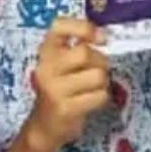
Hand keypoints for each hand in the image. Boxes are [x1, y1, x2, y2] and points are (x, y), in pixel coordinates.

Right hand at [25, 18, 109, 151]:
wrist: (45, 125)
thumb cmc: (60, 89)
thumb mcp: (62, 64)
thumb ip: (78, 47)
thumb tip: (105, 37)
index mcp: (46, 51)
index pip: (59, 26)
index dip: (83, 28)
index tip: (101, 39)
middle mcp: (46, 67)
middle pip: (85, 53)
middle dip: (100, 62)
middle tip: (97, 71)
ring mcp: (54, 88)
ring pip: (97, 76)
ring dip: (103, 82)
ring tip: (92, 87)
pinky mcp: (65, 108)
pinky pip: (99, 96)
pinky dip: (101, 98)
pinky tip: (89, 101)